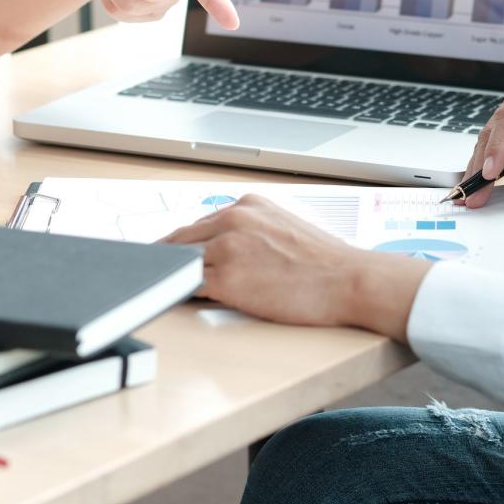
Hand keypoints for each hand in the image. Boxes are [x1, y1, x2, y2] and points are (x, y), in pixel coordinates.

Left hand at [161, 195, 430, 338]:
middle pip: (181, 239)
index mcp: (247, 205)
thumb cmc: (325, 262)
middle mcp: (233, 219)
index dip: (180, 243)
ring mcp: (227, 248)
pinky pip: (189, 286)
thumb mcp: (283, 226)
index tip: (168, 253)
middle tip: (155, 272)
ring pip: (181, 262)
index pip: (198, 223)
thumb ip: (250, 230)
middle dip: (168, 258)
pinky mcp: (226, 279)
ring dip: (170, 276)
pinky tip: (175, 299)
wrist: (349, 280)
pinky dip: (179, 293)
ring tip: (160, 288)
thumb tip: (223, 246)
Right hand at [463, 71, 503, 207]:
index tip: (491, 172)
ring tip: (474, 193)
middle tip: (475, 190)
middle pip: (495, 129)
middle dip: (484, 161)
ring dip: (481, 167)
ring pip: (490, 140)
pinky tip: (480, 186)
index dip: (497, 145)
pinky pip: (495, 149)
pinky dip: (488, 168)